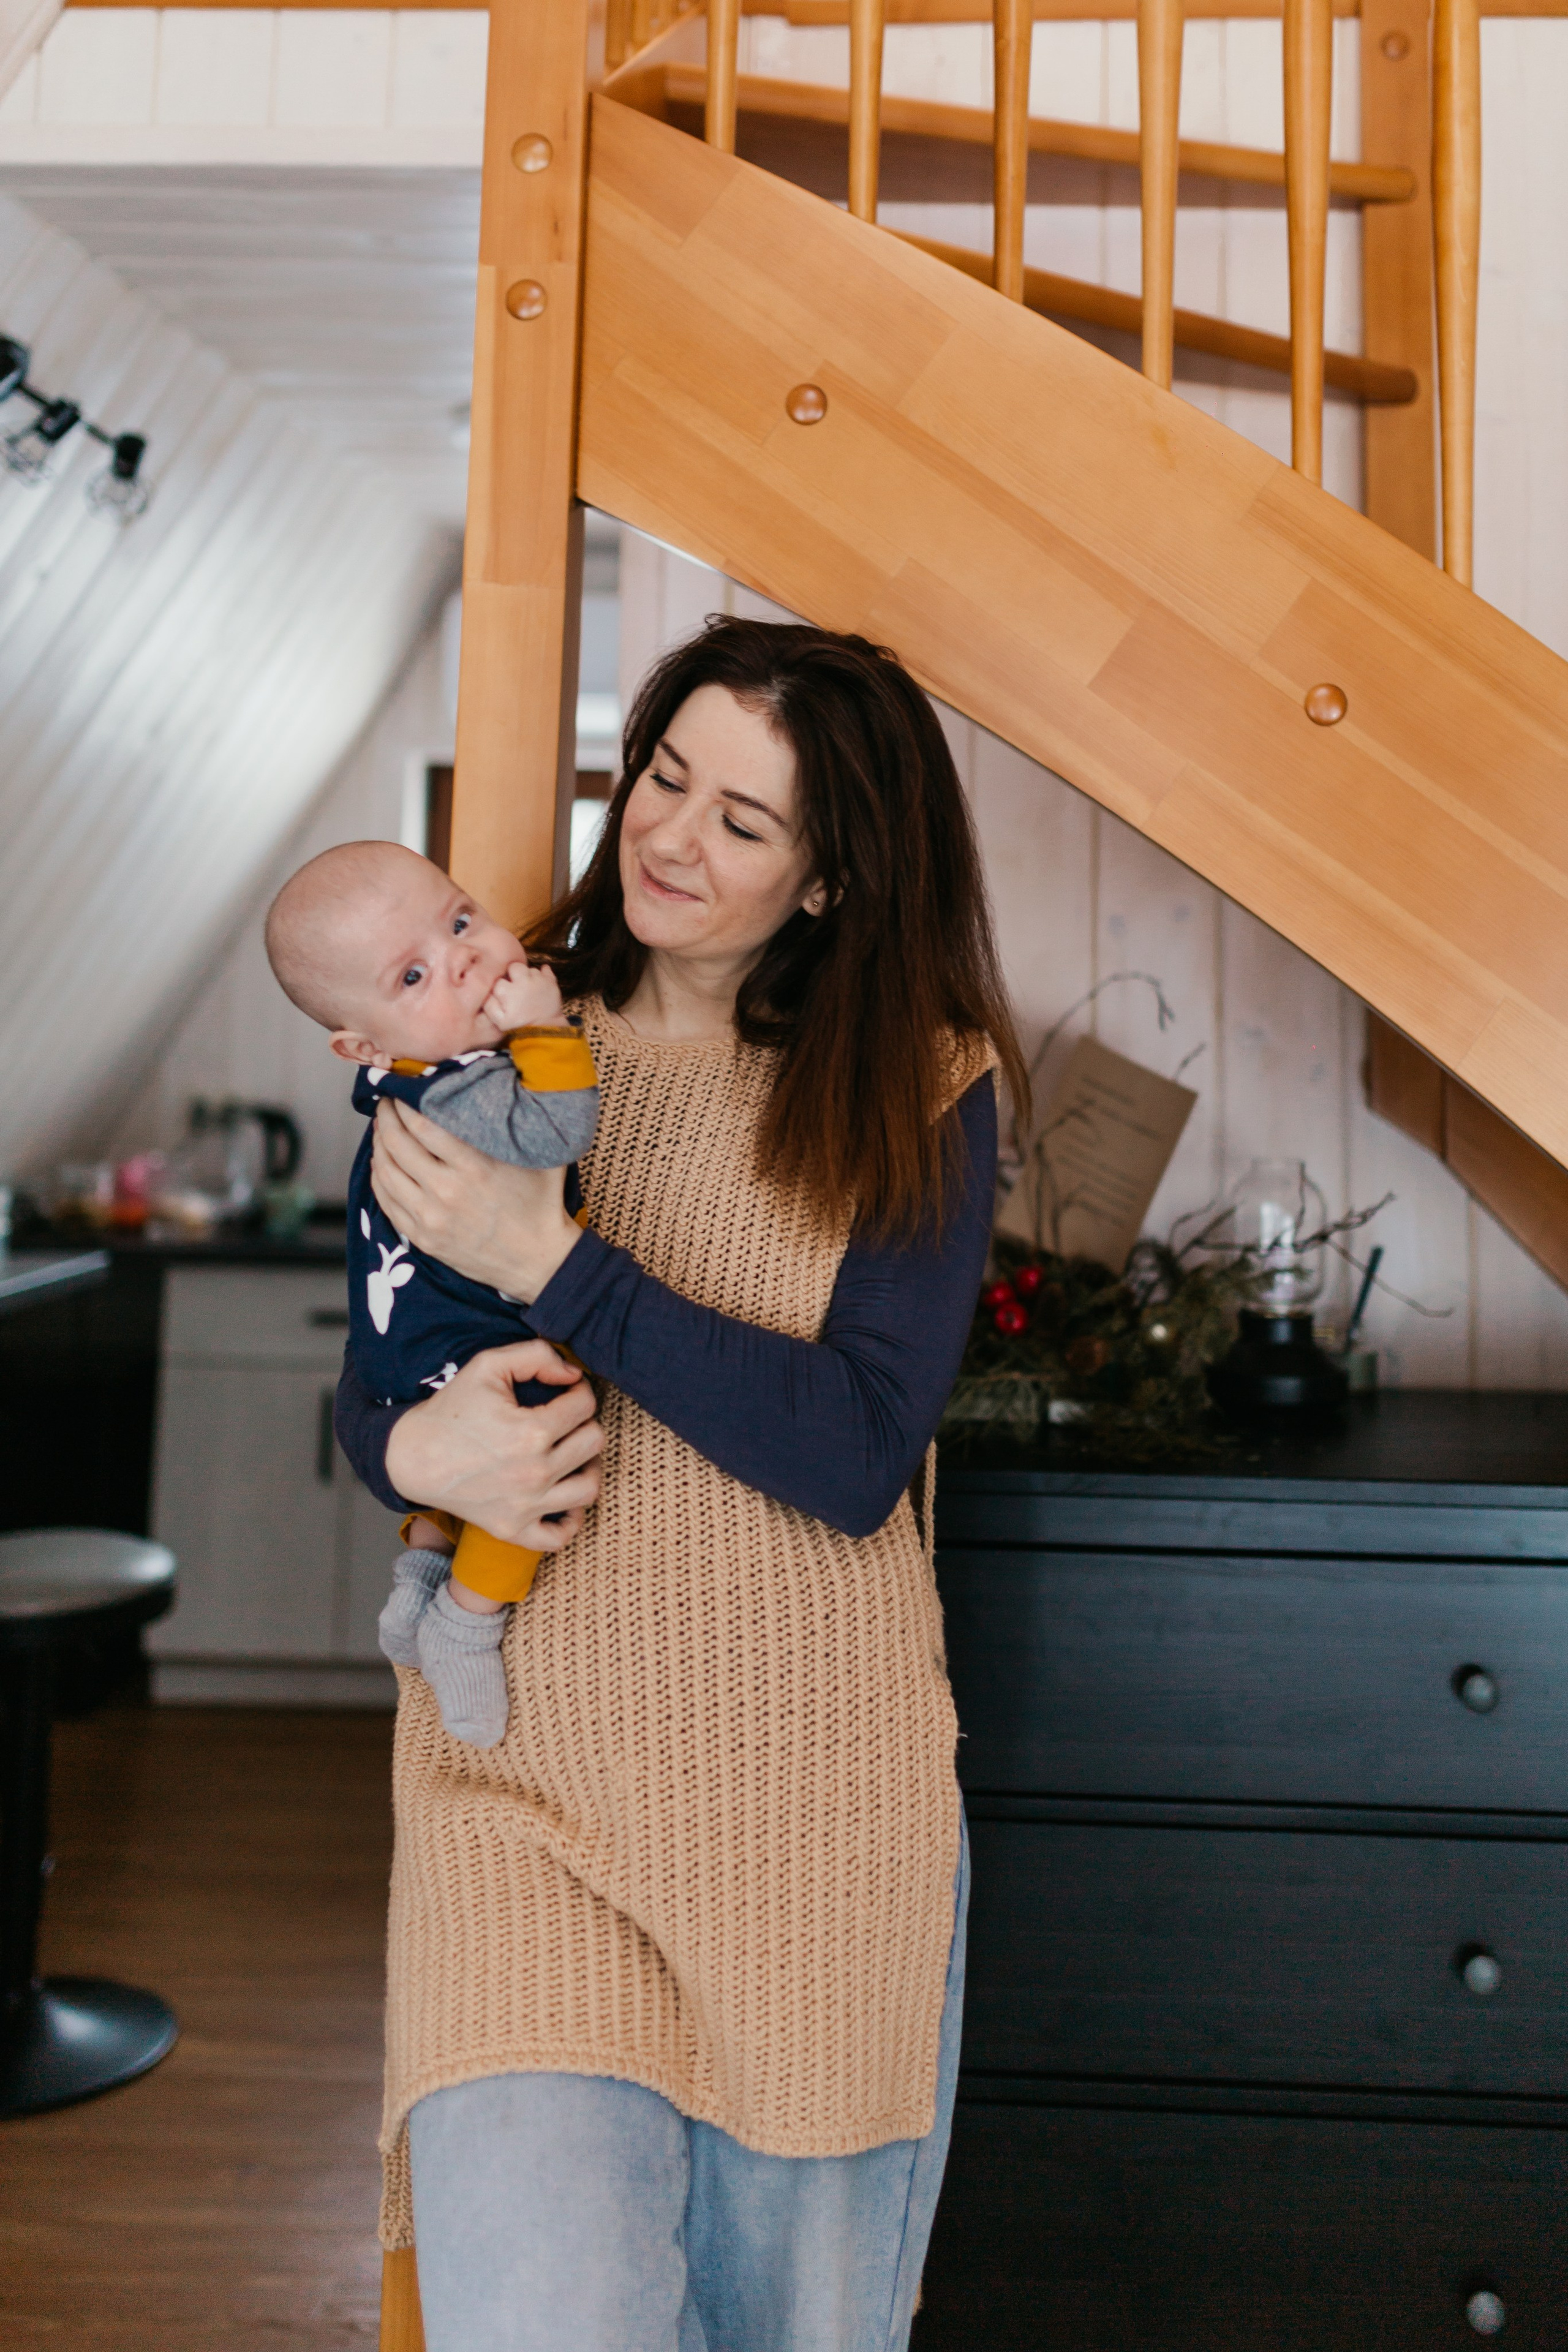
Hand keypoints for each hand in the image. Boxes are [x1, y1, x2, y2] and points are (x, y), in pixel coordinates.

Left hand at [372, 1096, 582, 1301]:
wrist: (537, 1260)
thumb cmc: (541, 1204)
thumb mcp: (542, 1157)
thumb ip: (526, 1122)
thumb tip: (515, 1082)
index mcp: (475, 1167)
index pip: (423, 1124)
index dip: (404, 1101)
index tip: (402, 1087)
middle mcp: (447, 1191)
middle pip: (398, 1143)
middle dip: (386, 1116)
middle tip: (386, 1101)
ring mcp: (431, 1217)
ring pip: (386, 1171)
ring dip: (378, 1144)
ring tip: (382, 1128)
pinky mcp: (422, 1237)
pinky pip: (386, 1201)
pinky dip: (378, 1176)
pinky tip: (382, 1162)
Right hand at [385, 1340, 602, 1549]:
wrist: (411, 1458)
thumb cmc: (450, 1411)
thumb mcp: (488, 1365)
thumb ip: (537, 1356)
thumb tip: (574, 1374)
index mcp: (532, 1432)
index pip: (585, 1406)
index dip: (578, 1391)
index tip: (564, 1391)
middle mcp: (535, 1473)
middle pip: (593, 1442)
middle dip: (583, 1423)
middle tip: (565, 1420)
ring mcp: (526, 1507)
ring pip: (589, 1488)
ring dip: (587, 1467)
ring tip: (570, 1454)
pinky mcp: (513, 1530)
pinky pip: (561, 1536)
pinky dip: (570, 1519)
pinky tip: (561, 1497)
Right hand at [483, 959, 563, 1033]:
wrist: (543, 1031)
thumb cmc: (518, 1027)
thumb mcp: (498, 1020)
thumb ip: (489, 1004)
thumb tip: (488, 991)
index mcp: (507, 990)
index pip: (498, 980)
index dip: (500, 986)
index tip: (504, 994)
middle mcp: (522, 980)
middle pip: (514, 967)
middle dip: (513, 974)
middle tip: (515, 986)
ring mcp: (538, 980)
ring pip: (529, 969)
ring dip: (528, 976)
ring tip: (528, 987)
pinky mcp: (551, 982)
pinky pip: (546, 969)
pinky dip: (543, 972)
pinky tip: (539, 980)